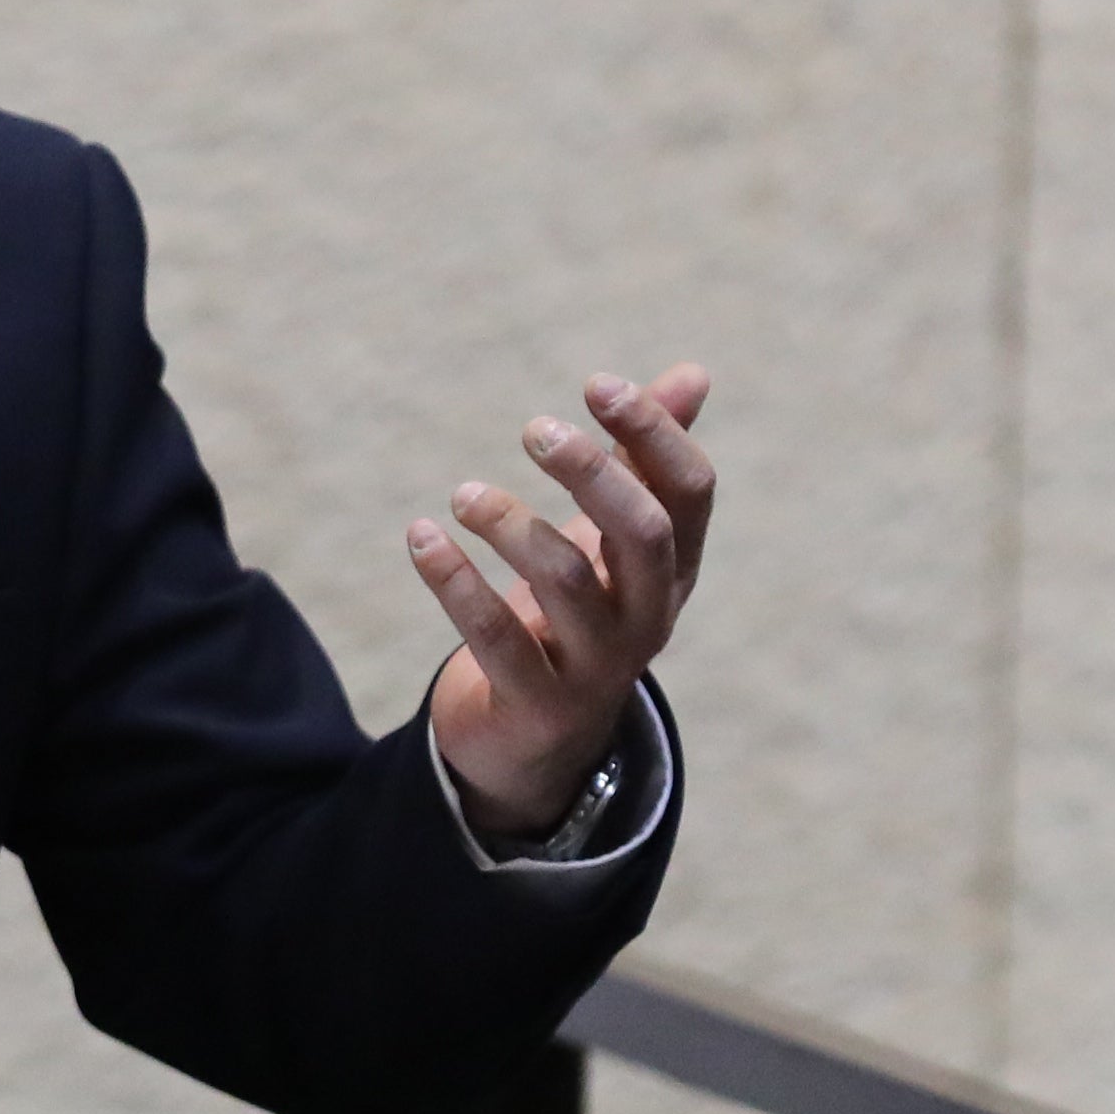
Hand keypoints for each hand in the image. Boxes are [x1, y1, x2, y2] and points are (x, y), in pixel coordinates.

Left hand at [407, 365, 713, 844]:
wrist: (537, 740)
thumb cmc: (578, 613)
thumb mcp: (613, 538)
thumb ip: (644, 458)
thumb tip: (693, 373)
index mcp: (673, 568)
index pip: (690, 491)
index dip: (654, 431)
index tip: (595, 383)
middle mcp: (648, 616)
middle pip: (643, 532)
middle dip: (590, 470)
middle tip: (532, 428)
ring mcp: (598, 667)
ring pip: (566, 581)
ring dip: (508, 523)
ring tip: (461, 495)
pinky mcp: (538, 704)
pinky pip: (496, 637)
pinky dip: (454, 581)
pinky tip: (421, 537)